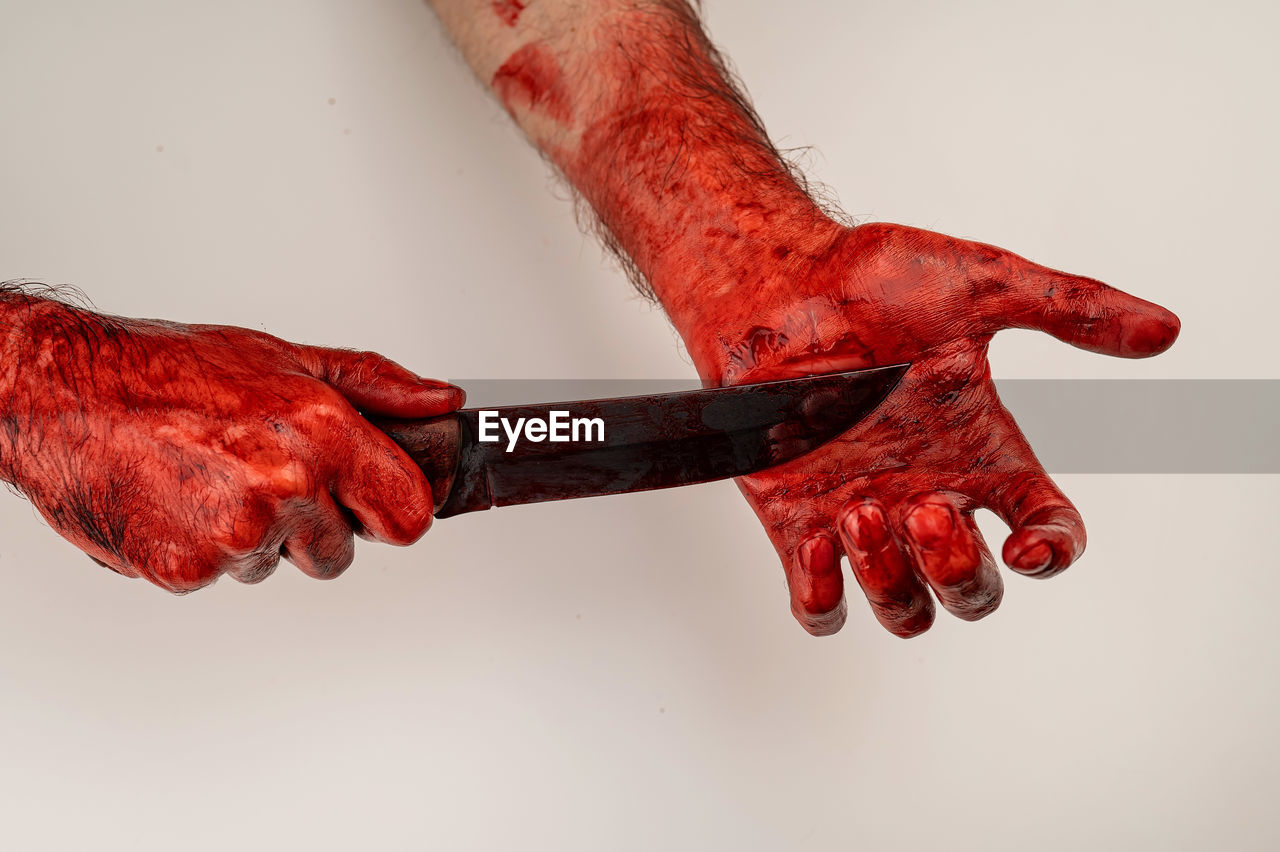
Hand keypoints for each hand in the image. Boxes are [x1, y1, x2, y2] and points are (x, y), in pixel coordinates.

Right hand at [0, 296, 463, 591]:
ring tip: (212, 479)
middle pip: (342, 552)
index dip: (389, 509)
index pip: (410, 517)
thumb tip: (441, 401)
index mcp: (324, 433)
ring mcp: (237, 534)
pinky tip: (180, 502)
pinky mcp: (188, 569)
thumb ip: (375, 386)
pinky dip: (205, 549)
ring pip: (278, 565)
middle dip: (316, 525)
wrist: (65, 394)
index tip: (368, 499)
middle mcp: (287, 486)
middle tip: (266, 475)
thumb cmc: (170, 371)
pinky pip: (224, 575)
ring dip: (257, 536)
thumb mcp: (287, 359)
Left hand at [683, 222, 1179, 636]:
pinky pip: (820, 608)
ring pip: (906, 611)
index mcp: (981, 452)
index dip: (1050, 556)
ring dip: (895, 583)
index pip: (1045, 530)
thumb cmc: (868, 280)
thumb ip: (1068, 309)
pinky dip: (825, 599)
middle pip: (972, 593)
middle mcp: (929, 493)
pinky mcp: (799, 525)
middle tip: (926, 506)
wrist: (772, 282)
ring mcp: (864, 516)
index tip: (1025, 547)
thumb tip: (1163, 329)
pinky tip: (818, 541)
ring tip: (862, 511)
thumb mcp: (980, 286)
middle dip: (960, 573)